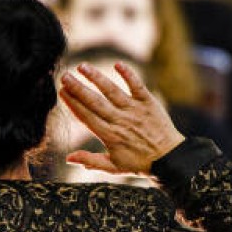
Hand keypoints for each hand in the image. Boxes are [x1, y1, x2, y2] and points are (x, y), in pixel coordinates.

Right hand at [58, 62, 185, 174]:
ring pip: (111, 91)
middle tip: (64, 76)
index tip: (61, 91)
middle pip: (94, 102)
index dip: (73, 103)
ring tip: (82, 67)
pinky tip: (117, 64)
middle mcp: (119, 120)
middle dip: (78, 88)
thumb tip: (68, 158)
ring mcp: (134, 110)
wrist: (170, 159)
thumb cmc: (140, 163)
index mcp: (109, 135)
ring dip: (96, 78)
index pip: (86, 116)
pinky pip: (136, 86)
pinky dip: (128, 74)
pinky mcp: (148, 102)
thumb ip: (91, 161)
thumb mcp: (114, 167)